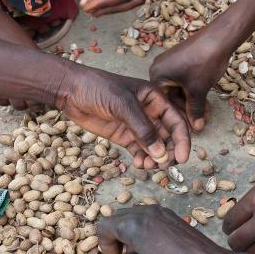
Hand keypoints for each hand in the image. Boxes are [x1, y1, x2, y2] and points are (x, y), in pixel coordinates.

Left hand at [57, 68, 189, 168]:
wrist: (71, 91)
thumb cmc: (98, 88)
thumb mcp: (123, 105)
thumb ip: (142, 129)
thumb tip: (160, 153)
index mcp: (155, 98)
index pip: (176, 120)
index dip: (182, 139)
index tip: (182, 158)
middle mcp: (149, 112)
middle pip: (168, 136)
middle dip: (169, 152)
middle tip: (164, 165)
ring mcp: (136, 125)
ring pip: (154, 146)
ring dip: (155, 158)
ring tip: (148, 166)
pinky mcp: (124, 135)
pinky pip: (139, 150)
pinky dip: (142, 159)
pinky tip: (139, 165)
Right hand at [98, 205, 231, 253]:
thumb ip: (126, 252)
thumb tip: (121, 252)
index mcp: (134, 225)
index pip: (104, 226)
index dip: (104, 245)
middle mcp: (146, 212)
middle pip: (117, 218)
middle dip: (116, 237)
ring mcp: (161, 211)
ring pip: (133, 215)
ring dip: (129, 232)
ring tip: (138, 251)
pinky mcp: (171, 215)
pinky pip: (148, 216)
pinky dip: (143, 229)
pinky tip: (152, 246)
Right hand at [149, 33, 229, 131]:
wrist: (219, 38)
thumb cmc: (204, 62)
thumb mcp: (198, 90)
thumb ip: (195, 110)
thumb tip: (196, 128)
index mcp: (157, 75)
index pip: (163, 102)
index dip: (178, 116)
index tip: (189, 128)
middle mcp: (159, 68)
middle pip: (170, 96)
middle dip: (186, 108)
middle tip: (199, 122)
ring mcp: (170, 63)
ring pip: (178, 88)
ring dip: (191, 100)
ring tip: (204, 113)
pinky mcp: (181, 60)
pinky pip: (183, 80)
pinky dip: (192, 89)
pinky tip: (203, 99)